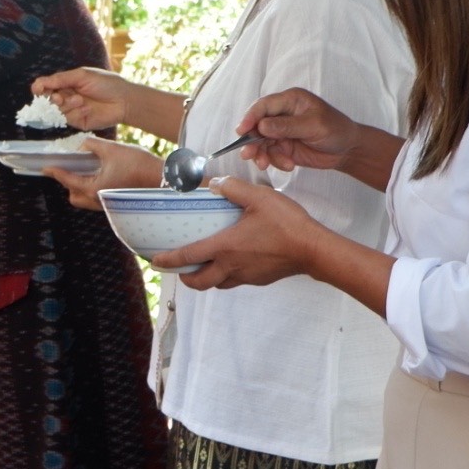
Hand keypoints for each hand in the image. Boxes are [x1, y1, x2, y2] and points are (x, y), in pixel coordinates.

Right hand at [32, 67, 146, 131]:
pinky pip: (68, 119)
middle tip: (58, 97)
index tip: (38, 89)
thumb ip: (61, 79)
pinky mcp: (78, 122)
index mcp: (66, 83)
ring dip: (67, 105)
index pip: (46, 86)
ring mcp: (72, 110)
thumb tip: (39, 82)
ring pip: (57, 111)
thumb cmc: (106, 83)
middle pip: (47, 100)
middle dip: (51, 99)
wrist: (124, 100)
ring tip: (80, 100)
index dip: (39, 88)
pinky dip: (75, 112)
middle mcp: (66, 97)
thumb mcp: (82, 75)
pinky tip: (87, 108)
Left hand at [46, 135, 160, 208]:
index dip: (55, 172)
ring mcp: (107, 204)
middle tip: (69, 167)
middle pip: (74, 195)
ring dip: (81, 186)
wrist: (161, 179)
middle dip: (68, 183)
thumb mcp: (112, 149)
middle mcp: (98, 200)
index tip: (46, 167)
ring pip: (85, 199)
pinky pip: (96, 198)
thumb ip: (92, 145)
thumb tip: (82, 145)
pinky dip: (92, 188)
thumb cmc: (138, 165)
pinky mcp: (115, 202)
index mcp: (94, 188)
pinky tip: (99, 175)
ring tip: (85, 170)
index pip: (68, 180)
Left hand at [165, 177, 322, 288]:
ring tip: (203, 264)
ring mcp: (246, 276)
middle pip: (198, 282)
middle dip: (184, 277)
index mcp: (225, 247)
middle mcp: (231, 266)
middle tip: (177, 268)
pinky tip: (232, 261)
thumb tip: (214, 184)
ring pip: (217, 284)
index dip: (168, 260)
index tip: (155, 261)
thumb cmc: (287, 223)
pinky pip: (235, 281)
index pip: (188, 257)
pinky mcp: (259, 279)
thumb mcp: (259, 197)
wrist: (313, 249)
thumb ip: (233, 188)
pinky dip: (225, 275)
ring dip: (205, 277)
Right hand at [236, 87, 360, 172]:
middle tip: (248, 153)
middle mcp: (282, 114)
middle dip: (252, 140)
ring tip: (264, 164)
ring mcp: (281, 132)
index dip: (251, 117)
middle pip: (257, 125)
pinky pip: (271, 154)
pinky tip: (288, 165)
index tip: (242, 131)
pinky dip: (275, 161)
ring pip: (261, 142)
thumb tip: (262, 126)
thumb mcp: (314, 125)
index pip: (264, 106)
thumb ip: (287, 126)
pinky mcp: (283, 147)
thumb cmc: (336, 130)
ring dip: (261, 154)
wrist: (347, 150)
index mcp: (290, 100)